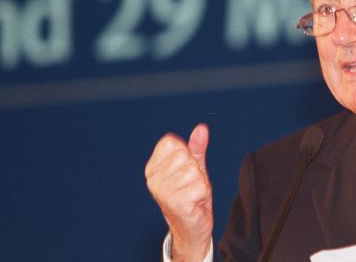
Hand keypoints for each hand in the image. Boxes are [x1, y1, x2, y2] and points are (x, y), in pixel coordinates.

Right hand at [146, 124, 212, 260]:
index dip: (186, 154)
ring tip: (192, 194)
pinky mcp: (175, 202)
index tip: (184, 170)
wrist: (191, 228)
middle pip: (185, 155)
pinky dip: (202, 194)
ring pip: (194, 171)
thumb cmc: (191, 196)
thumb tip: (201, 128)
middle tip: (190, 185)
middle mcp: (153, 179)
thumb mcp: (194, 168)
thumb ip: (196, 148)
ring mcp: (162, 191)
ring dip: (200, 183)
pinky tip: (195, 203)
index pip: (172, 142)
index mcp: (153, 168)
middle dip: (195, 170)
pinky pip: (200, 185)